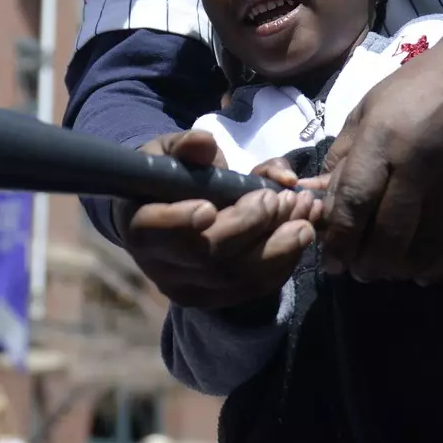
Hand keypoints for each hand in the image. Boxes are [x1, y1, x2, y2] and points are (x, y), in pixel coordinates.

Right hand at [118, 132, 319, 308]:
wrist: (170, 213)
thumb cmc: (170, 177)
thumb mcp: (170, 152)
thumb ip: (186, 146)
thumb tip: (204, 143)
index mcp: (138, 224)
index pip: (152, 231)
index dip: (179, 222)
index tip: (209, 206)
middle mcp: (158, 265)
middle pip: (207, 257)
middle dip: (250, 227)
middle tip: (281, 199)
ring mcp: (188, 288)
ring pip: (237, 278)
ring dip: (279, 248)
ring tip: (305, 218)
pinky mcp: (215, 299)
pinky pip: (254, 289)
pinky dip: (283, 263)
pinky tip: (300, 237)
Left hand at [321, 26, 442, 282]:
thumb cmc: (418, 87)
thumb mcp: (368, 108)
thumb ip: (344, 156)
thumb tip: (324, 202)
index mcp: (383, 137)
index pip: (354, 201)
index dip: (340, 240)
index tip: (332, 262)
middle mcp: (419, 163)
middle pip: (389, 234)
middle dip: (369, 264)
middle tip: (360, 272)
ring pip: (424, 246)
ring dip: (400, 269)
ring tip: (386, 271)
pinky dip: (437, 266)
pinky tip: (421, 272)